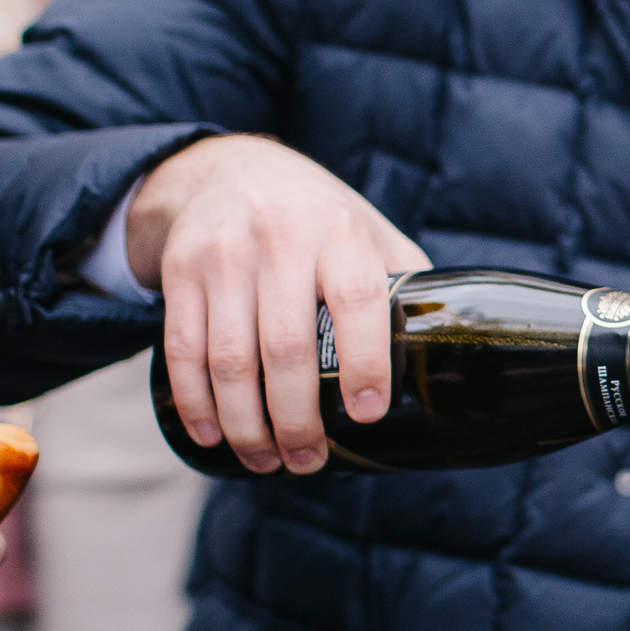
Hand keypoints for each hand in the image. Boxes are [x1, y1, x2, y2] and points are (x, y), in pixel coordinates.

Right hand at [126, 134, 430, 474]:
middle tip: (309, 461)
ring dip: (246, 424)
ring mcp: (224, 254)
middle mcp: (280, 238)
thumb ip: (404, 284)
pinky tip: (214, 434)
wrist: (231, 169)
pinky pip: (182, 349)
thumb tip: (449, 354)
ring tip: (267, 460)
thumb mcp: (369, 231)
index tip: (367, 414)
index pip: (358, 302)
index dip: (365, 363)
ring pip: (230, 358)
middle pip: (287, 347)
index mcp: (340, 232)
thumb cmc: (318, 218)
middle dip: (297, 419)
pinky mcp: (181, 271)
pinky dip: (196, 402)